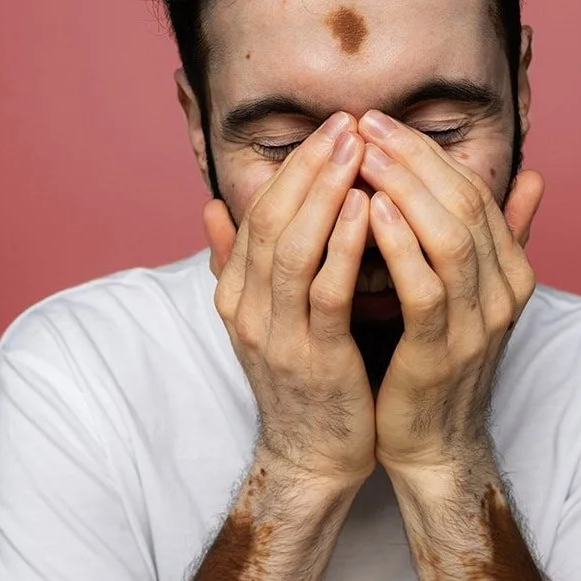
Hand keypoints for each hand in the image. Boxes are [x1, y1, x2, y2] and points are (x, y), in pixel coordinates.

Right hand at [204, 113, 376, 490]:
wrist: (314, 459)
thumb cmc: (305, 382)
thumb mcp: (266, 316)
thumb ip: (240, 262)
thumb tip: (212, 207)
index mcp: (238, 293)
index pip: (260, 212)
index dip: (296, 166)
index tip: (334, 127)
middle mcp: (248, 309)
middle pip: (272, 219)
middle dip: (310, 165)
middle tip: (348, 122)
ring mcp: (277, 335)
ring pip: (293, 248)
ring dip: (326, 194)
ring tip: (359, 150)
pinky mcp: (314, 359)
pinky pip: (325, 293)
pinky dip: (343, 247)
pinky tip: (368, 211)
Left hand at [356, 110, 544, 478]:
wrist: (432, 446)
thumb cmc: (437, 365)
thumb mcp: (470, 294)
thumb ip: (499, 238)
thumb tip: (536, 179)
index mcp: (512, 273)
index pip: (475, 192)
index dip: (429, 152)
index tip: (382, 122)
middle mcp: (504, 293)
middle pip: (465, 204)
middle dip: (415, 158)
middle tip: (366, 124)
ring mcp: (479, 324)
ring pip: (451, 237)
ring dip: (405, 189)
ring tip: (363, 155)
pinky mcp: (444, 352)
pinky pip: (426, 287)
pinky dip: (400, 243)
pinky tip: (369, 211)